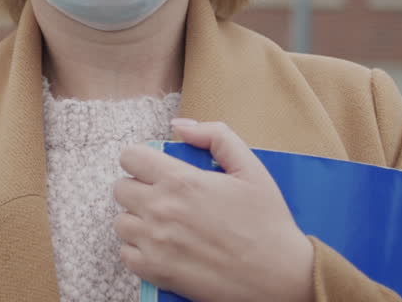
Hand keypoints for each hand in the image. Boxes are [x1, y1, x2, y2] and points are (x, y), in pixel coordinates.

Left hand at [113, 120, 314, 301]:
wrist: (281, 276)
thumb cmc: (268, 222)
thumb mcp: (251, 168)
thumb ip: (215, 136)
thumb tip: (179, 125)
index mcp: (181, 181)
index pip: (129, 156)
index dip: (141, 160)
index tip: (155, 170)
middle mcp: (161, 209)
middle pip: (120, 188)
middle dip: (139, 189)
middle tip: (162, 198)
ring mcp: (155, 243)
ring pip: (120, 222)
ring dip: (137, 221)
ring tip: (163, 225)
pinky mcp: (156, 272)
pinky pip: (125, 254)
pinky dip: (138, 251)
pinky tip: (161, 248)